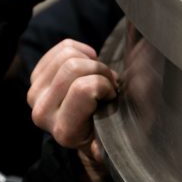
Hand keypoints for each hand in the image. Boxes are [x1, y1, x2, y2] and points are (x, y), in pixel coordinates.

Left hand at [28, 38, 117, 181]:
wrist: (86, 133)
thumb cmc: (107, 130)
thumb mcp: (121, 132)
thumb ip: (130, 120)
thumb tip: (146, 89)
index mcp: (65, 131)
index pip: (84, 88)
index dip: (104, 85)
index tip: (111, 96)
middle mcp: (43, 114)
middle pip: (74, 66)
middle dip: (100, 70)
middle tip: (108, 83)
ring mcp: (35, 94)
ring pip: (67, 54)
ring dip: (91, 62)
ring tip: (98, 77)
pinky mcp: (35, 78)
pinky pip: (62, 47)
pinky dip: (82, 51)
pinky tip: (88, 68)